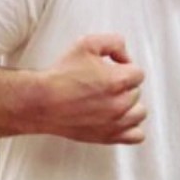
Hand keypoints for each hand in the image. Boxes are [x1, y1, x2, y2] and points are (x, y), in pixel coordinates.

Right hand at [26, 34, 146, 143]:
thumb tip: (125, 55)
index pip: (138, 73)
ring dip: (129, 106)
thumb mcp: (87, 44)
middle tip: (103, 85)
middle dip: (123, 87)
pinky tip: (119, 120)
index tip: (112, 70)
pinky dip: (131, 128)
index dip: (124, 69)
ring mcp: (116, 123)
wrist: (41, 102)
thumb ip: (114, 42)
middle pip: (136, 92)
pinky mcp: (109, 137)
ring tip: (112, 102)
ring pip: (139, 113)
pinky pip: (137, 136)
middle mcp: (120, 103)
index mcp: (118, 80)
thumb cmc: (60, 75)